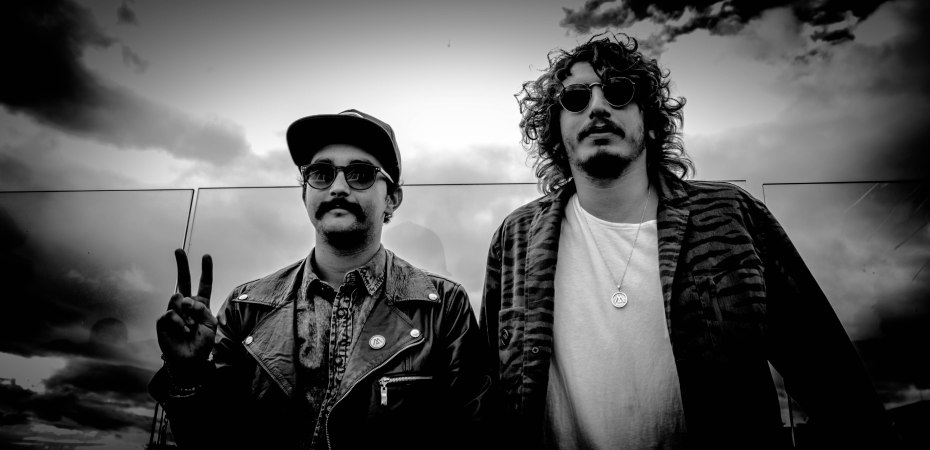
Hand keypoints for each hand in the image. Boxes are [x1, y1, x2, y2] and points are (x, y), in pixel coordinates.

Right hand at [156, 249, 216, 363]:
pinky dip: (180, 322)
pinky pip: (171, 313)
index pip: (204, 285)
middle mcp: (186, 305)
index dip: (206, 271)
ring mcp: (174, 311)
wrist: (190, 359)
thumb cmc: (202, 343)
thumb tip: (186, 299)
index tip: (206, 256)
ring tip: (190, 327)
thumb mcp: (210, 324)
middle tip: (179, 250)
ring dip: (187, 313)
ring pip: (178, 297)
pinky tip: (183, 331)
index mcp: (201, 305)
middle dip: (182, 265)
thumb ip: (201, 308)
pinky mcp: (163, 320)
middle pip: (184, 281)